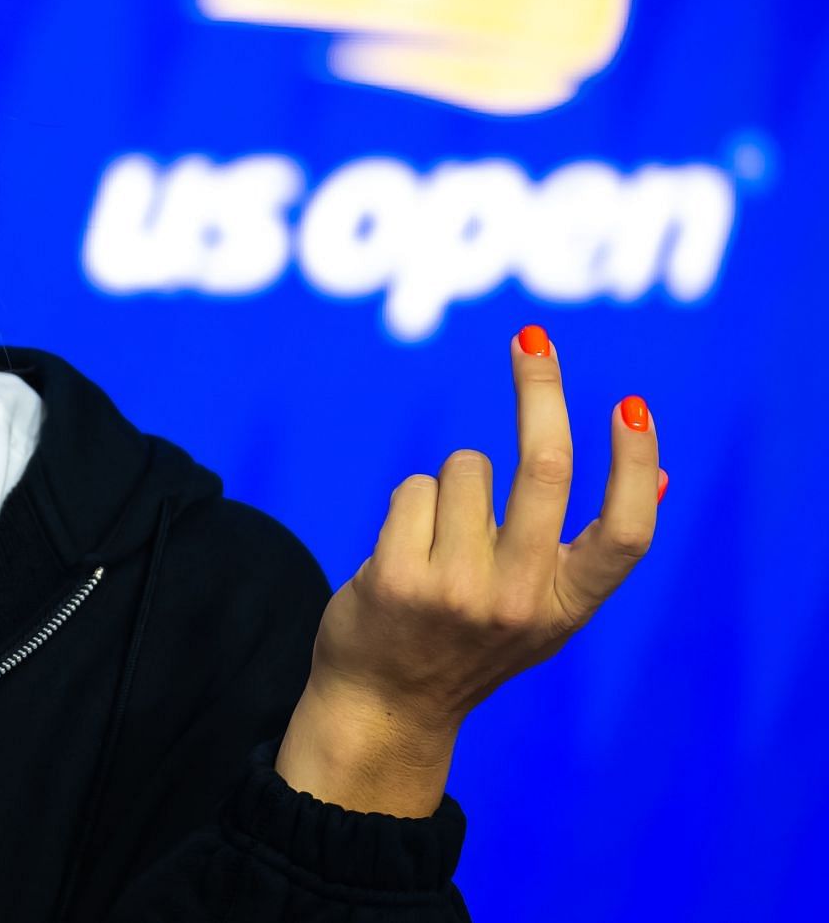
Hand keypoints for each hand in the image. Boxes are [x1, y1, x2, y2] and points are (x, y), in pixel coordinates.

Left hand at [276, 324, 662, 813]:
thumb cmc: (471, 642)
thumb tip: (660, 476)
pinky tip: (403, 549)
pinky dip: (411, 503)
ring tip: (437, 541)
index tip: (631, 406)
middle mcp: (518, 599)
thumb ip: (591, 551)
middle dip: (541, 388)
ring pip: (464, 470)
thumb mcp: (543, 610)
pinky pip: (414, 489)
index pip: (624, 534)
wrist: (386, 706)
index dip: (634, 464)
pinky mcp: (398, 576)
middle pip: (545, 468)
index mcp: (565, 607)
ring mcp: (457, 589)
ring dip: (450, 484)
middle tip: (533, 338)